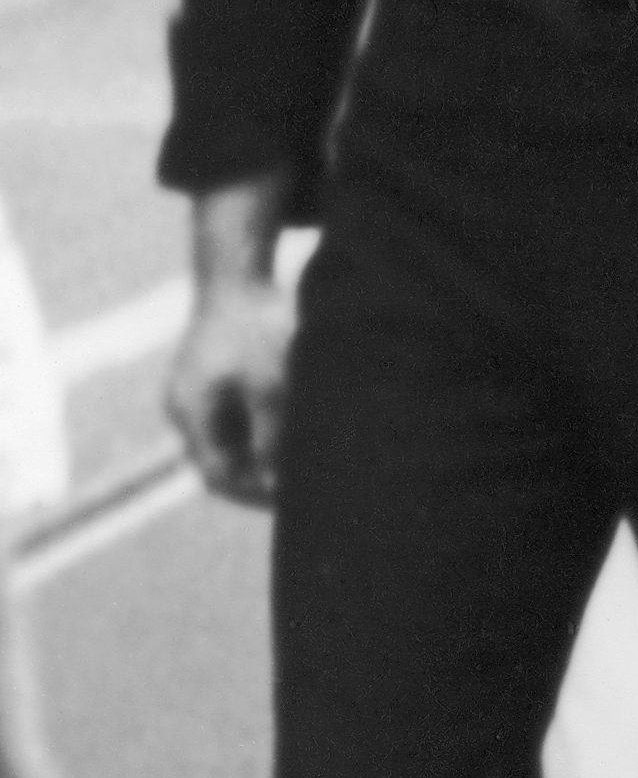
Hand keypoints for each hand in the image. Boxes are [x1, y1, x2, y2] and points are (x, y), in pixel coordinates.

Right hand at [165, 268, 297, 507]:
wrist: (240, 274)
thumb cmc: (256, 323)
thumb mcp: (270, 381)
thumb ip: (271, 434)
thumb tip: (274, 484)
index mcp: (190, 409)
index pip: (216, 474)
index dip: (255, 495)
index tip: (295, 503)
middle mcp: (187, 408)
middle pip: (223, 465)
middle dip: (263, 481)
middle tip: (307, 495)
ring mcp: (200, 398)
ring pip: (234, 447)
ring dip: (267, 460)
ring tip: (310, 467)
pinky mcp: (217, 387)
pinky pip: (241, 425)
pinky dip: (269, 436)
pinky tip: (303, 438)